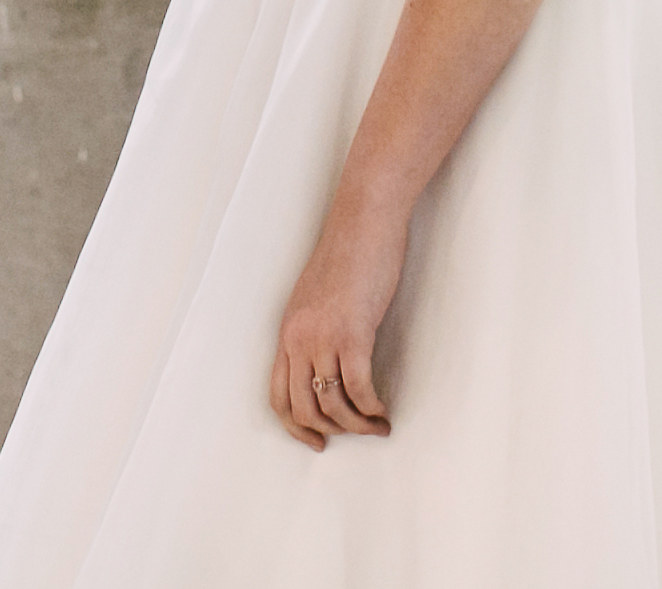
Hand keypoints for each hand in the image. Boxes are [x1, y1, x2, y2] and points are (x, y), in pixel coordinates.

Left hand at [269, 198, 402, 449]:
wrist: (364, 220)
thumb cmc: (348, 252)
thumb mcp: (317, 297)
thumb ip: (316, 329)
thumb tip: (329, 362)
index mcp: (287, 331)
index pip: (278, 396)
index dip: (296, 427)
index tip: (318, 441)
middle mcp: (298, 338)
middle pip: (303, 408)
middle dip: (331, 431)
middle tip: (355, 435)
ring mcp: (324, 336)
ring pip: (332, 403)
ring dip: (357, 424)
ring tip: (377, 426)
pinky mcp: (353, 332)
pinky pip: (359, 387)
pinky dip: (372, 407)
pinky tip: (383, 409)